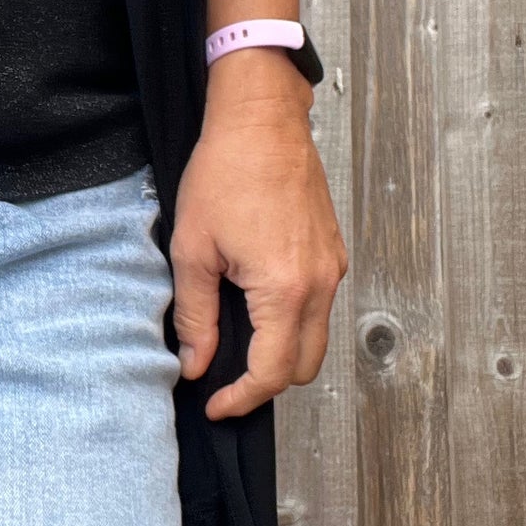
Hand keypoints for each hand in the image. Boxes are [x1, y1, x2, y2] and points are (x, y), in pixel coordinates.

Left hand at [170, 48, 347, 419]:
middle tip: (222, 379)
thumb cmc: (226, 171)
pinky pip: (319, 306)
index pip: (272, 373)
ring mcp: (333, 268)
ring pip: (315, 338)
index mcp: (286, 288)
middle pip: (303, 366)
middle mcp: (321, 283)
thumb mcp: (192, 249)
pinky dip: (291, 321)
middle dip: (265, 382)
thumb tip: (196, 363)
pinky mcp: (333, 253)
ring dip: (280, 351)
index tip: (216, 405)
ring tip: (234, 340)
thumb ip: (196, 315)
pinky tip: (254, 305)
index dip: (242, 399)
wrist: (261, 121)